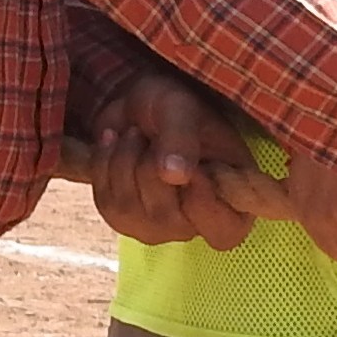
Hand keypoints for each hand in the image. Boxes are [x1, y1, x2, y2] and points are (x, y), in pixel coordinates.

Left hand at [83, 69, 255, 250]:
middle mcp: (197, 221)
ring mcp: (158, 225)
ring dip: (124, 160)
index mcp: (233, 197)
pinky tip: (113, 143)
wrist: (138, 105)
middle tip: (150, 134)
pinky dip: (103, 165)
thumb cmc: (173, 106)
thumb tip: (174, 176)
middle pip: (167, 219)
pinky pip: (106, 204)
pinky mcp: (124, 219)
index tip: (190, 166)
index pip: (226, 231)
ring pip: (129, 209)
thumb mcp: (181, 109)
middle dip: (149, 167)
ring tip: (133, 134)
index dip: (203, 203)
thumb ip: (182, 138)